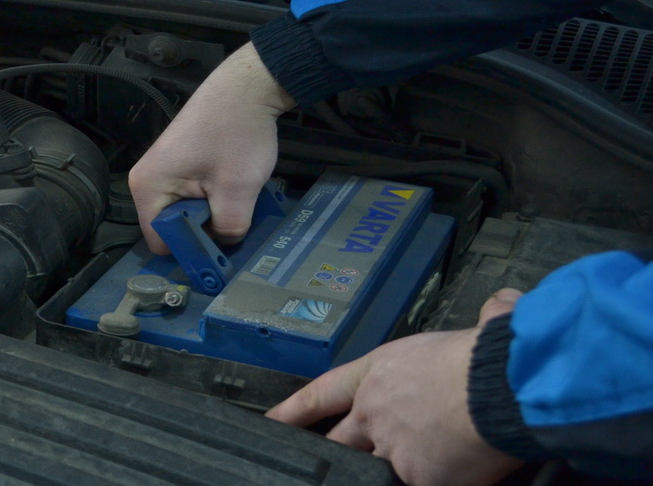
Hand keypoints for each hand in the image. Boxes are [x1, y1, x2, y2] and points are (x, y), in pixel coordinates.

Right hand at [129, 42, 294, 252]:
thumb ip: (228, 228)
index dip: (190, 248)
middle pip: (170, 228)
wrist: (247, 87)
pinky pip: (189, 196)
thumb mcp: (237, 188)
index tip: (219, 240)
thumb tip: (225, 242)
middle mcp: (145, 181)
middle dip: (202, 228)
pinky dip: (211, 197)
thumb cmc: (236, 133)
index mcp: (147, 188)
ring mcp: (161, 171)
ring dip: (210, 212)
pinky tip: (230, 183)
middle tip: (232, 214)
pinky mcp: (177, 165)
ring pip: (183, 212)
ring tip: (234, 194)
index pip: (160, 242)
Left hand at [265, 289, 527, 484]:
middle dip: (335, 447)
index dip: (293, 410)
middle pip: (339, 438)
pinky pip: (412, 483)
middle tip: (331, 452)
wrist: (502, 388)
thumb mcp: (481, 325)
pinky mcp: (415, 476)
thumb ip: (486, 317)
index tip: (272, 421)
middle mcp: (374, 410)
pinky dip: (429, 480)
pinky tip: (443, 476)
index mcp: (381, 371)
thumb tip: (504, 306)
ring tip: (405, 461)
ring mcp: (390, 447)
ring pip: (373, 466)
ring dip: (384, 466)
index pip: (323, 392)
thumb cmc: (491, 355)